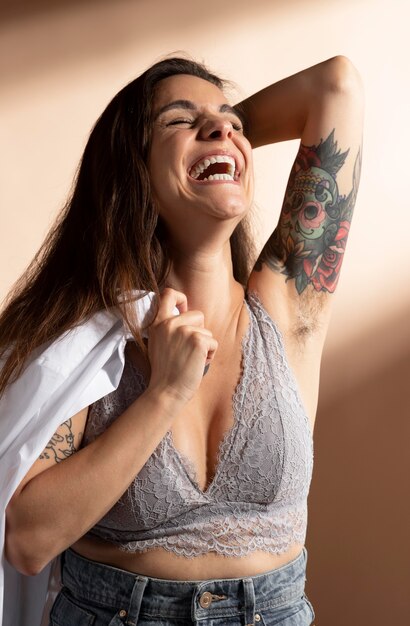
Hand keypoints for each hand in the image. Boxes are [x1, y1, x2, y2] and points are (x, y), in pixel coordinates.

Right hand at [146, 288, 217, 403]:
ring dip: (204, 346)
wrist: (166, 391)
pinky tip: (197, 364)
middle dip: (199, 331)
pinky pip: (213, 342)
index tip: (183, 310)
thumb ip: (167, 328)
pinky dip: (210, 355)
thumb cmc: (165, 371)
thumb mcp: (157, 343)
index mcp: (158, 323)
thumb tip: (184, 315)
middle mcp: (170, 323)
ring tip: (190, 360)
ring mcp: (184, 330)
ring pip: (207, 331)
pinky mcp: (198, 340)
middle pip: (198, 314)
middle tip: (187, 351)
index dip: (181, 299)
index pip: (169, 294)